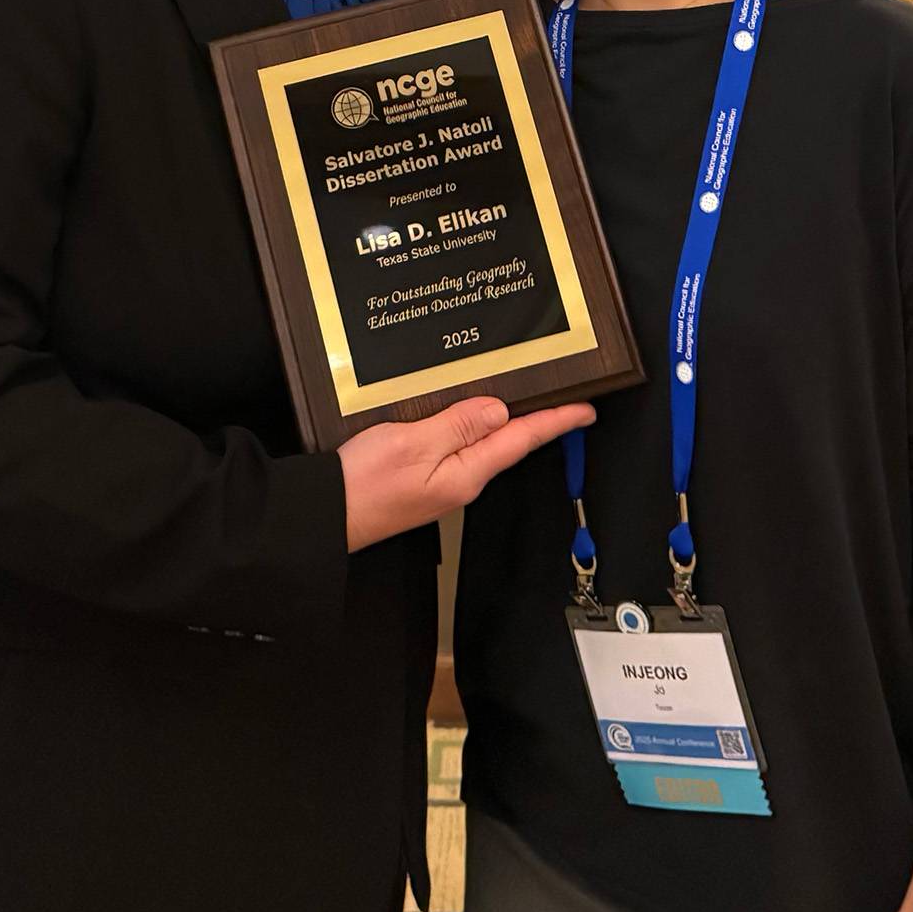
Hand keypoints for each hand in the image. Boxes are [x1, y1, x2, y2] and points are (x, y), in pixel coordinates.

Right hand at [337, 396, 593, 551]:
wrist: (327, 515)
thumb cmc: (362, 485)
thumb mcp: (413, 444)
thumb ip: (458, 425)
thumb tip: (499, 411)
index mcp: (465, 473)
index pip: (521, 440)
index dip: (556, 422)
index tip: (586, 409)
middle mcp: (460, 480)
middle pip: (508, 442)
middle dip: (537, 418)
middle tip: (563, 396)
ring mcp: (443, 481)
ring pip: (484, 442)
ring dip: (505, 420)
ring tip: (525, 398)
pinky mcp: (424, 478)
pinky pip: (458, 445)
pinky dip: (470, 425)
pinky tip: (468, 413)